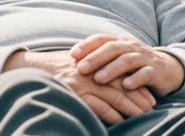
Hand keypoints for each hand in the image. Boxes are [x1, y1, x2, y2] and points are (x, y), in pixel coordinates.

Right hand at [3, 49, 155, 123]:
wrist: (32, 69)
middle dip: (139, 98)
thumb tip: (113, 80)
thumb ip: (96, 68)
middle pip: (123, 86)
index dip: (137, 85)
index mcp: (97, 63)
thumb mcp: (79, 63)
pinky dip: (111, 114)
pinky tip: (121, 121)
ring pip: (114, 96)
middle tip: (152, 108)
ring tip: (142, 116)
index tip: (150, 96)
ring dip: (130, 107)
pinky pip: (98, 106)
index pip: (123, 75)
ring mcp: (86, 84)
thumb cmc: (57, 68)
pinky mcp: (77, 95)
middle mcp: (93, 72)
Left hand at [71, 34, 184, 97]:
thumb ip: (99, 57)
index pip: (101, 39)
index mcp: (120, 42)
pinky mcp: (155, 71)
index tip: (72, 55)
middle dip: (96, 58)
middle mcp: (131, 46)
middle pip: (112, 49)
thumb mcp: (117, 57)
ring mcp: (144, 57)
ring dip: (112, 69)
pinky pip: (145, 73)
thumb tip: (71, 62)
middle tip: (81, 69)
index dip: (87, 45)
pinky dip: (136, 79)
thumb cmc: (134, 64)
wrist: (166, 68)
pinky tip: (126, 86)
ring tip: (99, 79)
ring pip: (127, 60)